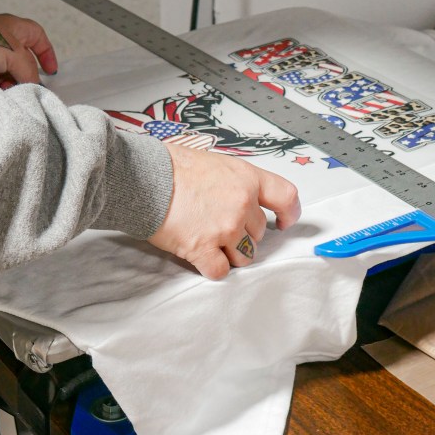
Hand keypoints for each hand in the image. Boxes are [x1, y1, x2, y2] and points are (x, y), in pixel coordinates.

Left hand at [0, 14, 57, 87]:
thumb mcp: (15, 54)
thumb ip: (29, 70)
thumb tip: (36, 85)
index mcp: (16, 29)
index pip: (38, 38)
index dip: (47, 53)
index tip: (51, 71)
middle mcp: (4, 41)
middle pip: (24, 61)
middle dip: (27, 75)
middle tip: (29, 86)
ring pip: (10, 74)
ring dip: (12, 82)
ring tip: (9, 87)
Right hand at [150, 143, 301, 279]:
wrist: (144, 177)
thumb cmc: (172, 167)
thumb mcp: (216, 163)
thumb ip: (236, 182)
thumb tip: (244, 197)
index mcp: (247, 179)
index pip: (286, 197)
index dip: (289, 213)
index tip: (284, 222)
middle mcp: (241, 204)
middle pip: (259, 233)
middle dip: (244, 234)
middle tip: (220, 226)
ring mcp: (225, 229)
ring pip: (245, 256)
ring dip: (231, 253)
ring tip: (210, 240)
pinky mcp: (204, 249)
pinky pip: (221, 270)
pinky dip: (212, 267)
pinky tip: (199, 255)